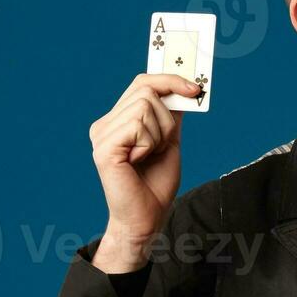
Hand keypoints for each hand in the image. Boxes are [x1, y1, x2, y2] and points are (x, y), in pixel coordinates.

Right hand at [87, 73, 202, 270]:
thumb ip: (170, 114)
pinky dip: (148, 144)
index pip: (141, 83)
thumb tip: (181, 87)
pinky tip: (138, 162)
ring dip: (158, 134)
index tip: (195, 87)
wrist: (146, 218)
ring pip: (144, 106)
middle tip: (163, 144)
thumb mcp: (169, 141)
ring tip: (147, 156)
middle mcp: (104, 125)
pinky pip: (137, 126)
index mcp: (117, 120)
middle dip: (166, 118)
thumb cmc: (155, 184)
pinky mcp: (103, 148)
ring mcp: (101, 135)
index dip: (168, 78)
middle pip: (145, 91)